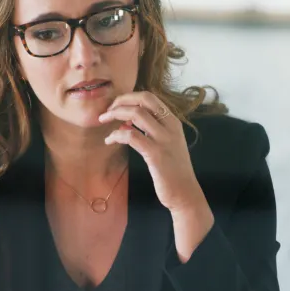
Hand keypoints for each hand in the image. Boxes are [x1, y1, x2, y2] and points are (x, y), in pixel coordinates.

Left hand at [100, 91, 204, 213]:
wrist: (185, 193)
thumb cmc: (174, 171)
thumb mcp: (168, 144)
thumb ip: (153, 131)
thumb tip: (128, 122)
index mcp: (174, 122)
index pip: (150, 97)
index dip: (129, 97)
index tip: (116, 106)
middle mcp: (171, 126)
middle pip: (144, 99)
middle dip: (121, 100)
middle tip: (107, 110)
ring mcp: (164, 140)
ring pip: (136, 114)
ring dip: (115, 114)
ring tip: (104, 121)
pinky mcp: (155, 154)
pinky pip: (131, 136)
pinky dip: (116, 135)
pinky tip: (109, 140)